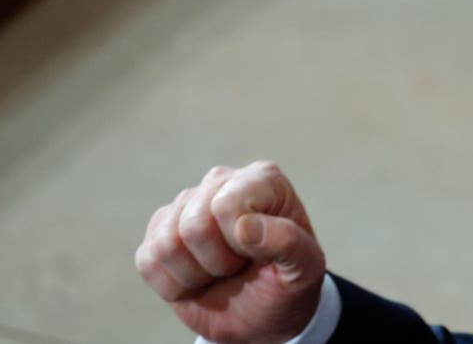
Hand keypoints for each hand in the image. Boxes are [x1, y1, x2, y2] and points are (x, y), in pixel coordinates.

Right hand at [135, 161, 325, 343]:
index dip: (239, 243)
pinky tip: (199, 278)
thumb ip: (288, 243)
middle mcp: (221, 181)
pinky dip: (174, 285)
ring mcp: (186, 204)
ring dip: (196, 275)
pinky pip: (147, 261)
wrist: (263, 314)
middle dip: (218, 262)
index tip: (260, 253)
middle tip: (240, 266)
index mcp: (262, 180)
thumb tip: (244, 226)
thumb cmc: (288, 282)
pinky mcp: (159, 231)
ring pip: (166, 244)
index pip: (226, 206)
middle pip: (193, 226)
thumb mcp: (305, 268)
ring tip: (221, 271)